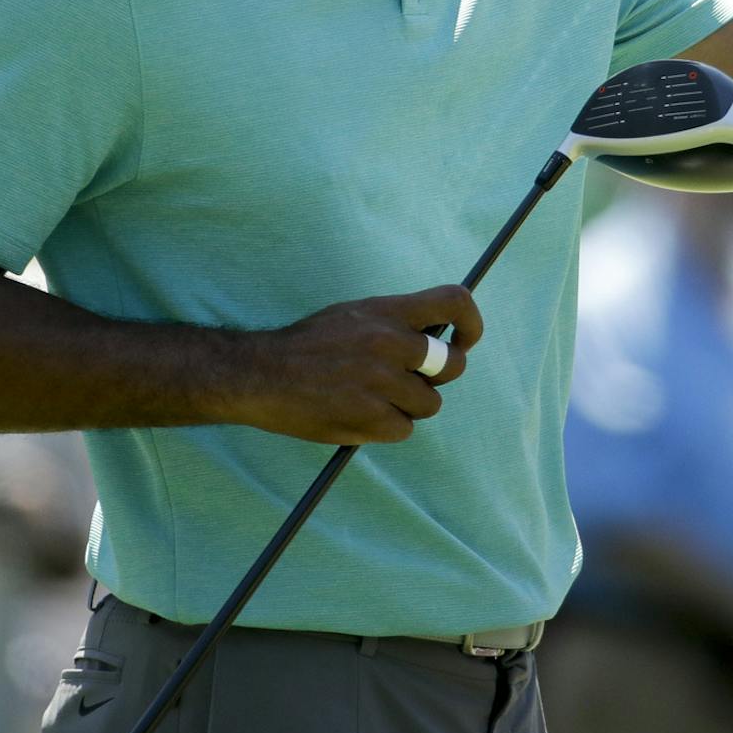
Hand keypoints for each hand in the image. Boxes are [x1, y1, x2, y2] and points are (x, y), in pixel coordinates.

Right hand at [230, 285, 482, 444]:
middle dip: (439, 377)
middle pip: (453, 366)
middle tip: (415, 380)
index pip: (454, 303)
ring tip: (376, 398)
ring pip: (429, 403)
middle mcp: (390, 343)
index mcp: (387, 312)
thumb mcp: (354, 315)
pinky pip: (404, 429)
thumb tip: (438, 338)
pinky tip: (361, 415)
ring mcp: (381, 382)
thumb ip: (395, 322)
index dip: (470, 324)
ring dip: (409, 406)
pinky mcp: (370, 417)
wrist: (262, 374)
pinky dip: (388, 427)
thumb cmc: (309, 345)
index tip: (464, 340)